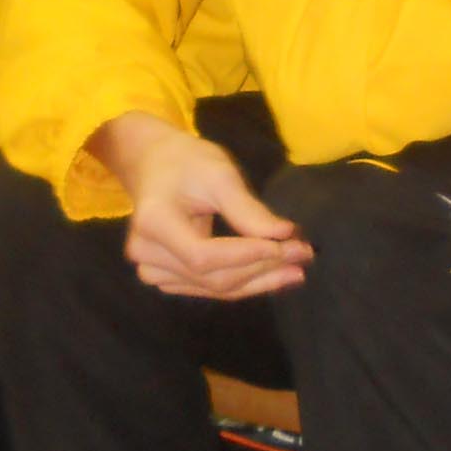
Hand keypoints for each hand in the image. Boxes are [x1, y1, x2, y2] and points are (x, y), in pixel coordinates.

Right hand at [95, 112, 311, 300]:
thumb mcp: (218, 173)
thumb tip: (284, 235)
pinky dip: (244, 283)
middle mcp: (146, 254)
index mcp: (153, 222)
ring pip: (214, 288)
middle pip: (212, 277)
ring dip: (259, 281)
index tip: (289, 245)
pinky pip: (209, 287)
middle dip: (263, 268)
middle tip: (304, 255)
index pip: (204, 255)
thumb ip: (247, 209)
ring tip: (297, 269)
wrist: (155, 165)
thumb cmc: (187, 162)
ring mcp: (152, 270)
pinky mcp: (165, 278)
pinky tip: (274, 275)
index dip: (248, 255)